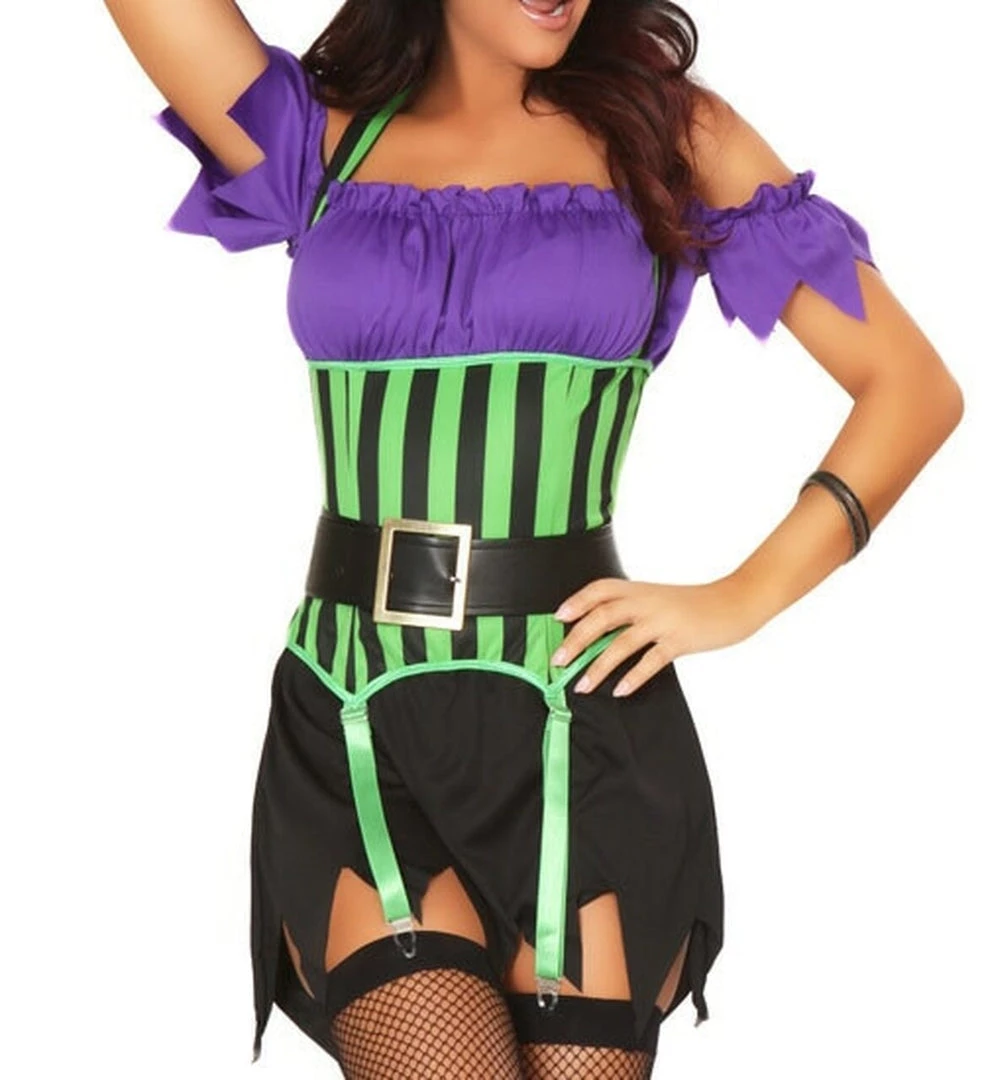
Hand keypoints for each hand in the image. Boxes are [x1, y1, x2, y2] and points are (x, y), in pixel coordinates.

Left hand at [550, 575, 762, 696]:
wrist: (733, 602)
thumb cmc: (691, 604)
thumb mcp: (657, 598)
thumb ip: (631, 609)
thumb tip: (598, 632)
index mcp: (638, 589)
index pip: (600, 589)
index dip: (577, 601)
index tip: (559, 617)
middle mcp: (646, 602)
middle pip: (602, 617)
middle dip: (576, 639)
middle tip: (558, 661)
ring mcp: (663, 621)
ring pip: (621, 643)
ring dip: (598, 666)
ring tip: (582, 686)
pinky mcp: (679, 640)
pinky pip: (651, 661)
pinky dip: (632, 677)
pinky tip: (619, 691)